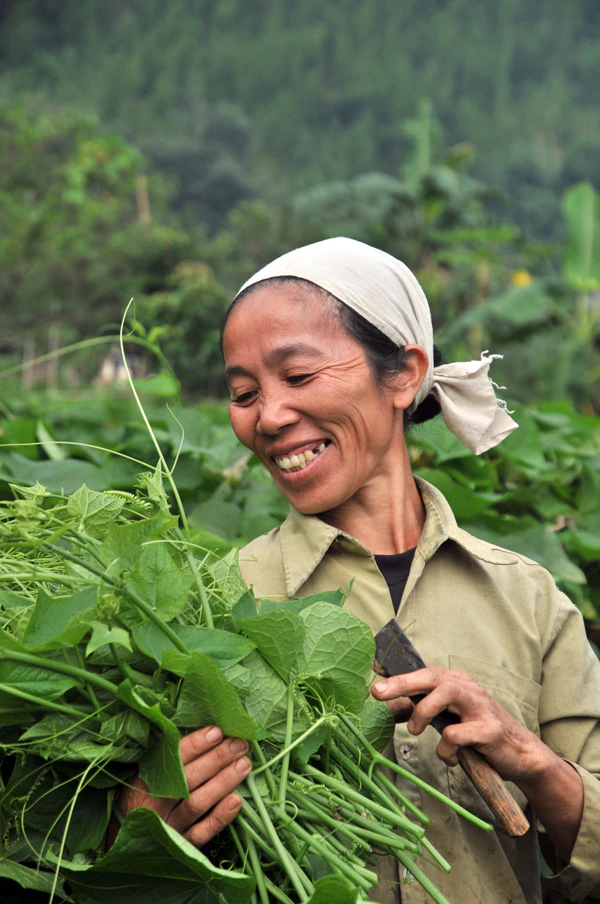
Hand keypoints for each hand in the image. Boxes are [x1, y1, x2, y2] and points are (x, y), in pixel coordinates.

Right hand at [114, 725, 251, 846]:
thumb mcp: (146, 774)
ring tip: (244, 764)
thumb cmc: (145, 795)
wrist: (129, 840)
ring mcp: (169, 827)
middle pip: (188, 779)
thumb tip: (205, 731)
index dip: (195, 745)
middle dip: (216, 759)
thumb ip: (168, 757)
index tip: (216, 731)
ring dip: (223, 782)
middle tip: (239, 744)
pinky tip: (237, 801)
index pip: (172, 759)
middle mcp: (155, 804)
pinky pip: (202, 833)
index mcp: (144, 781)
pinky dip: (220, 817)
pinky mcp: (182, 845)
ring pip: (197, 803)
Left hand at [371, 664, 546, 782]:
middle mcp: (468, 688)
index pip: (424, 669)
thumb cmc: (478, 734)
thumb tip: (388, 706)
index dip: (398, 668)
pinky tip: (451, 757)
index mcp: (456, 682)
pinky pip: (457, 734)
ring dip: (423, 711)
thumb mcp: (447, 720)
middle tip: (377, 692)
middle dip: (403, 682)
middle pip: (432, 675)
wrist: (522, 755)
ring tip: (413, 730)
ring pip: (447, 692)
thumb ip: (420, 710)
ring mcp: (480, 707)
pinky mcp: (489, 730)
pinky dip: (446, 749)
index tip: (374, 665)